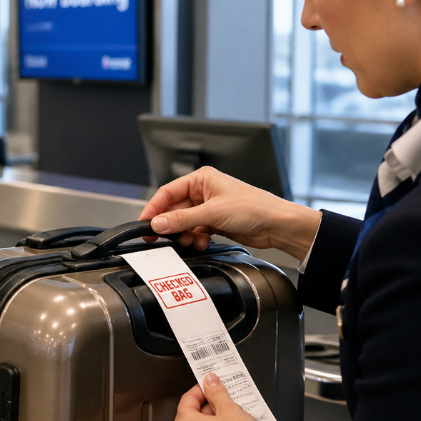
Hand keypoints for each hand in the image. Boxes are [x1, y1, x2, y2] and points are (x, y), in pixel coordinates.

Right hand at [139, 167, 320, 260]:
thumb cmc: (254, 208)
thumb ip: (182, 219)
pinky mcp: (215, 222)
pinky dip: (196, 238)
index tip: (144, 223)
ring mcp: (210, 208)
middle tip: (159, 238)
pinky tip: (202, 241)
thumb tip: (158, 223)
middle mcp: (204, 192)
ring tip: (191, 240)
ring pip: (184, 223)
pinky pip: (195, 231)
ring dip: (185, 234)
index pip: (168, 192)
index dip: (154, 208)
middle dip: (171, 225)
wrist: (277, 225)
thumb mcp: (212, 212)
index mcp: (201, 179)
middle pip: (175, 210)